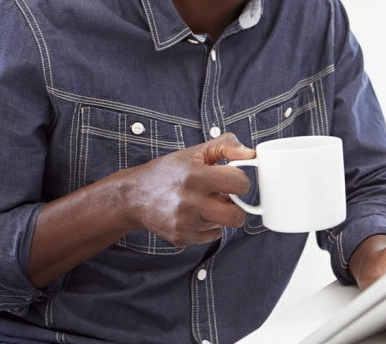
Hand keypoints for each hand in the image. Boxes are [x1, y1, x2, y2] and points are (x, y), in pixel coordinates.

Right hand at [121, 133, 255, 246]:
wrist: (134, 196)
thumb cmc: (168, 171)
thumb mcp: (194, 152)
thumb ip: (225, 146)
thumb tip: (252, 154)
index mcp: (196, 176)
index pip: (240, 183)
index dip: (240, 180)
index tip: (232, 178)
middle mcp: (190, 202)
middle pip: (236, 215)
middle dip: (236, 205)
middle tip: (225, 196)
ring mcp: (184, 223)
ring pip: (224, 225)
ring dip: (221, 214)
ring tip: (206, 202)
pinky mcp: (181, 238)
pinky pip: (211, 236)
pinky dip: (209, 226)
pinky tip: (195, 214)